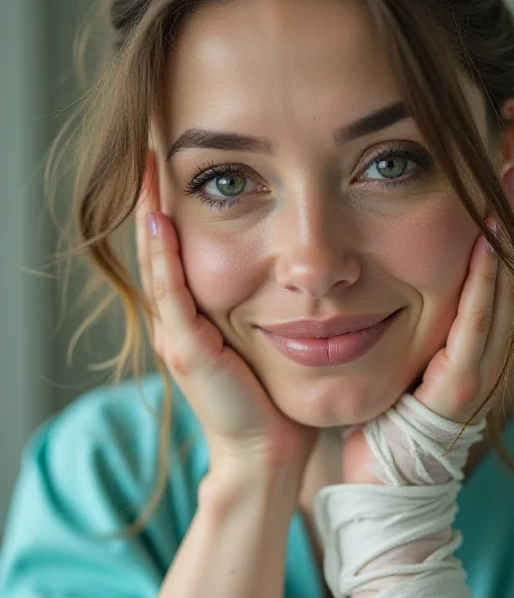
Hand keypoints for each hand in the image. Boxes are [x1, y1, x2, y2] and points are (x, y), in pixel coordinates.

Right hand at [135, 162, 318, 477]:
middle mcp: (175, 321)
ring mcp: (175, 335)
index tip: (172, 164)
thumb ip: (256, 301)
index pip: (174, 250)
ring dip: (150, 216)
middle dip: (152, 200)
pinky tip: (161, 222)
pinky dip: (164, 258)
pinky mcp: (186, 351)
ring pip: (156, 265)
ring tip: (148, 170)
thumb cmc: (270, 392)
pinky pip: (171, 295)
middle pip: (157, 249)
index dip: (168, 207)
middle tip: (150, 152)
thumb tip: (283, 265)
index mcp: (191, 315)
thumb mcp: (259, 335)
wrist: (267, 445)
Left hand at [342, 164, 513, 483]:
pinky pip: (476, 325)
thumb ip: (392, 307)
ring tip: (505, 169)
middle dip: (504, 198)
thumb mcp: (390, 349)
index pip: (482, 253)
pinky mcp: (460, 387)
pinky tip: (486, 237)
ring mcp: (474, 363)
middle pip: (500, 257)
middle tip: (507, 136)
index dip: (488, 202)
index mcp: (459, 328)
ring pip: (499, 283)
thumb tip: (367, 261)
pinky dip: (484, 281)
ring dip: (503, 226)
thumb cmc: (380, 415)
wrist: (380, 483)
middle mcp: (476, 339)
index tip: (486, 149)